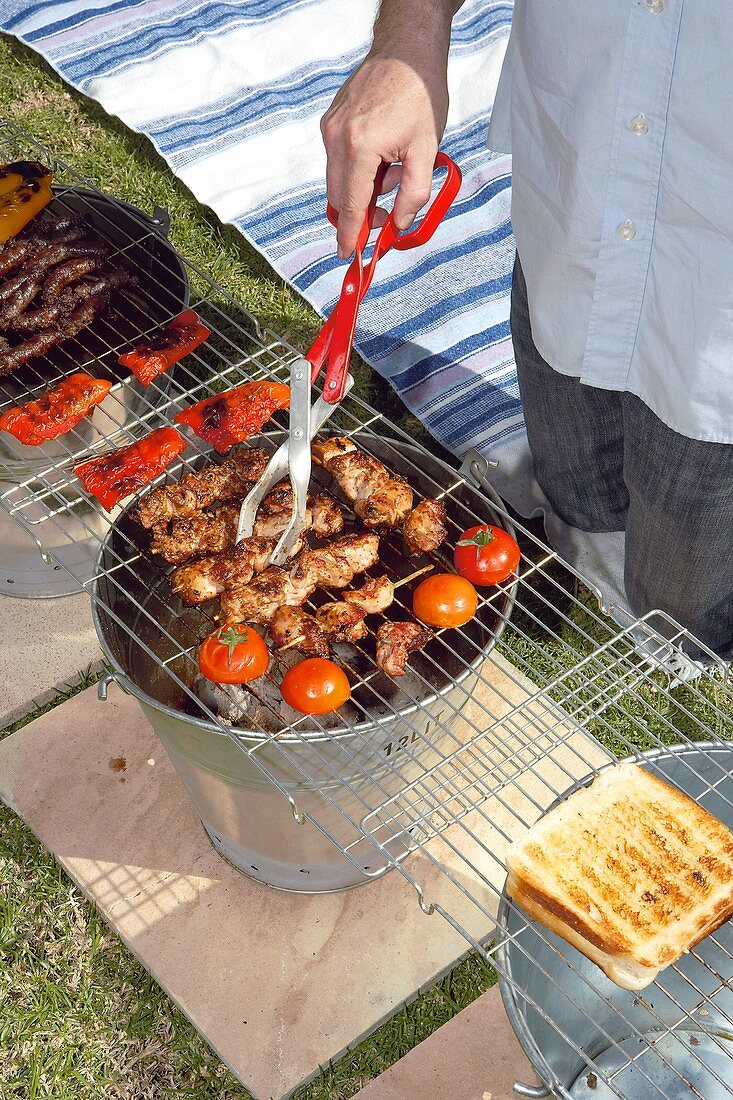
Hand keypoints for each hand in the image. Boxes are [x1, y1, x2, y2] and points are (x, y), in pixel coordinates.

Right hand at [321, 48, 449, 257]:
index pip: (351, 205)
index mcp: (360, 147)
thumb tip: (399, 224)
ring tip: (395, 169)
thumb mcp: (428, 150)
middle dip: (361, 212)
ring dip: (363, 187)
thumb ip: (414, 194)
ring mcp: (331, 127)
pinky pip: (339, 159)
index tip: (348, 255)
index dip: (350, 235)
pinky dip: (359, 168)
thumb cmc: (420, 93)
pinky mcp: (331, 120)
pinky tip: (384, 154)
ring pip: (339, 178)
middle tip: (386, 215)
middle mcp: (337, 138)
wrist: (407, 49)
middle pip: (339, 197)